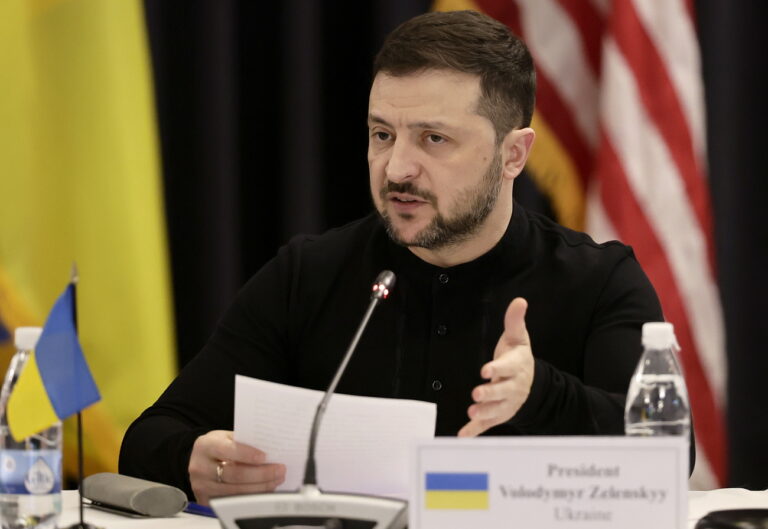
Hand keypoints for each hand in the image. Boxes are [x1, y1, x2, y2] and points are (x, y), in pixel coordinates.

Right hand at [188, 430, 285, 505]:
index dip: (247, 454)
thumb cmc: (218, 446)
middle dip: (261, 474)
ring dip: (260, 487)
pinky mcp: (206, 500)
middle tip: (279, 470)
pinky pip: (233, 501)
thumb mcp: (226, 437)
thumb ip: (243, 441)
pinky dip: (252, 496)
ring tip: (277, 480)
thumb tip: (271, 449)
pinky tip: (264, 489)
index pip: (228, 450)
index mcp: (205, 446)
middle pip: (234, 474)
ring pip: (236, 490)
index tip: (264, 457)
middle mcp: (200, 467)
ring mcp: (202, 486)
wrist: (200, 460)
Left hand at [458, 298, 533, 436]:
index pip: (508, 367)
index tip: (486, 370)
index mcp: (516, 367)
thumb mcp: (518, 338)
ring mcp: (506, 403)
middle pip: (502, 391)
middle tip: (476, 393)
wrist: (533, 384)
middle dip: (490, 393)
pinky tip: (463, 434)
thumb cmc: (519, 357)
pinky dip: (476, 430)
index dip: (497, 368)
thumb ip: (515, 321)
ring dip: (484, 412)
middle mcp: (513, 387)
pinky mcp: (499, 414)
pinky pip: (487, 424)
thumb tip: (519, 301)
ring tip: (472, 412)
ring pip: (496, 409)